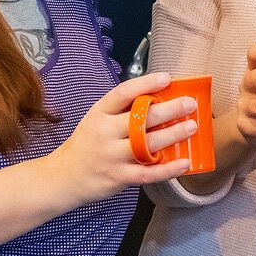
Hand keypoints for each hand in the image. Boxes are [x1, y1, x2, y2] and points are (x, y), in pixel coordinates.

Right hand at [46, 72, 197, 204]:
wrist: (64, 177)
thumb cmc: (87, 144)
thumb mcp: (97, 120)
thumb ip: (121, 111)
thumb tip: (158, 97)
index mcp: (99, 113)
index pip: (123, 93)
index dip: (146, 84)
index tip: (168, 78)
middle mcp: (105, 133)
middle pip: (140, 118)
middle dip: (169, 109)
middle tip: (190, 104)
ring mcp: (112, 156)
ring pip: (148, 144)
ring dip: (173, 134)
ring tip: (192, 126)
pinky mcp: (119, 177)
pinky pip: (148, 173)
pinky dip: (168, 169)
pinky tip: (185, 162)